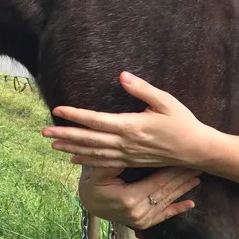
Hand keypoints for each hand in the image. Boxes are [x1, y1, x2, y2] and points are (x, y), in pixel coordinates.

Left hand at [42, 71, 212, 168]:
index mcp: (132, 126)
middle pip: (89, 139)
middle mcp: (126, 143)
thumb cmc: (183, 122)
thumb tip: (122, 75)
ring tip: (52, 143)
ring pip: (93, 153)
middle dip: (65, 134)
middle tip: (43, 131)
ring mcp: (128, 155)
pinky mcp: (131, 161)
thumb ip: (142, 89)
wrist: (196, 150)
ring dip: (71, 147)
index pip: (96, 121)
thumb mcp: (165, 101)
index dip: (75, 115)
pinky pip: (104, 163)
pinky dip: (86, 161)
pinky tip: (74, 158)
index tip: (57, 110)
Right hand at [79, 165, 200, 229]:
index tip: (185, 158)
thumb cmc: (93, 183)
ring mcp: (140, 220)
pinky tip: (191, 204)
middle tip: (198, 165)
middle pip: (165, 191)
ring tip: (197, 177)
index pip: (157, 181)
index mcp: (129, 199)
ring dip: (183, 189)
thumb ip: (111, 163)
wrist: (89, 202)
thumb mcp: (97, 172)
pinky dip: (177, 209)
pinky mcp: (142, 223)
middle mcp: (137, 212)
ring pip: (167, 201)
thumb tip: (123, 149)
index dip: (173, 170)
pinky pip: (163, 216)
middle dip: (182, 178)